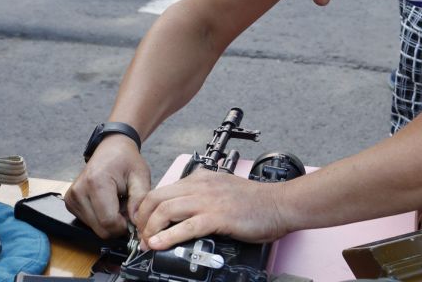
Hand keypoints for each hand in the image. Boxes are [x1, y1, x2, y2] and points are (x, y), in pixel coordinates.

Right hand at [64, 134, 150, 237]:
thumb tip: (137, 223)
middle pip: (100, 229)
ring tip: (117, 202)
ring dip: (109, 221)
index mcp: (96, 182)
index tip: (133, 216)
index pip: (109, 221)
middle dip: (117, 224)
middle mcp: (79, 191)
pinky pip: (88, 222)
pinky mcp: (69, 202)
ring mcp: (71, 198)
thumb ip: (140, 200)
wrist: (111, 148)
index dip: (125, 226)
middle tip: (126, 208)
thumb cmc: (127, 161)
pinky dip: (100, 218)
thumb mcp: (141, 176)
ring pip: (94, 228)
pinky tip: (107, 203)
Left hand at [134, 169, 288, 249]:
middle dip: (143, 219)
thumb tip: (181, 213)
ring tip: (147, 243)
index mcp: (200, 178)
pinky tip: (160, 244)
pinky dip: (169, 236)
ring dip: (151, 229)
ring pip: (167, 209)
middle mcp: (201, 185)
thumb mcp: (222, 189)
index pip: (162, 190)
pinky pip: (187, 226)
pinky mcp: (219, 217)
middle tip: (141, 236)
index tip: (143, 224)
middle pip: (157, 198)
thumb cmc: (255, 201)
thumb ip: (202, 195)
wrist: (280, 204)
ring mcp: (209, 200)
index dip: (147, 209)